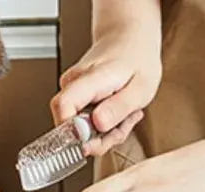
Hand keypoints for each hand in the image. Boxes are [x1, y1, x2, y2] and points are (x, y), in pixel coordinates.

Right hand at [51, 1, 162, 155]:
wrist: (130, 39)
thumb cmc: (137, 59)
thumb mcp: (141, 87)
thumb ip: (118, 108)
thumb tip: (97, 125)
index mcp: (89, 79)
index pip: (63, 107)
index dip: (73, 132)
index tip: (95, 140)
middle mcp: (72, 84)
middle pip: (69, 127)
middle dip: (97, 140)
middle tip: (122, 129)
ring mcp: (70, 91)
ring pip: (78, 130)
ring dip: (103, 134)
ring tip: (123, 118)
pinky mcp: (73, 99)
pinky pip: (82, 124)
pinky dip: (101, 127)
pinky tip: (115, 115)